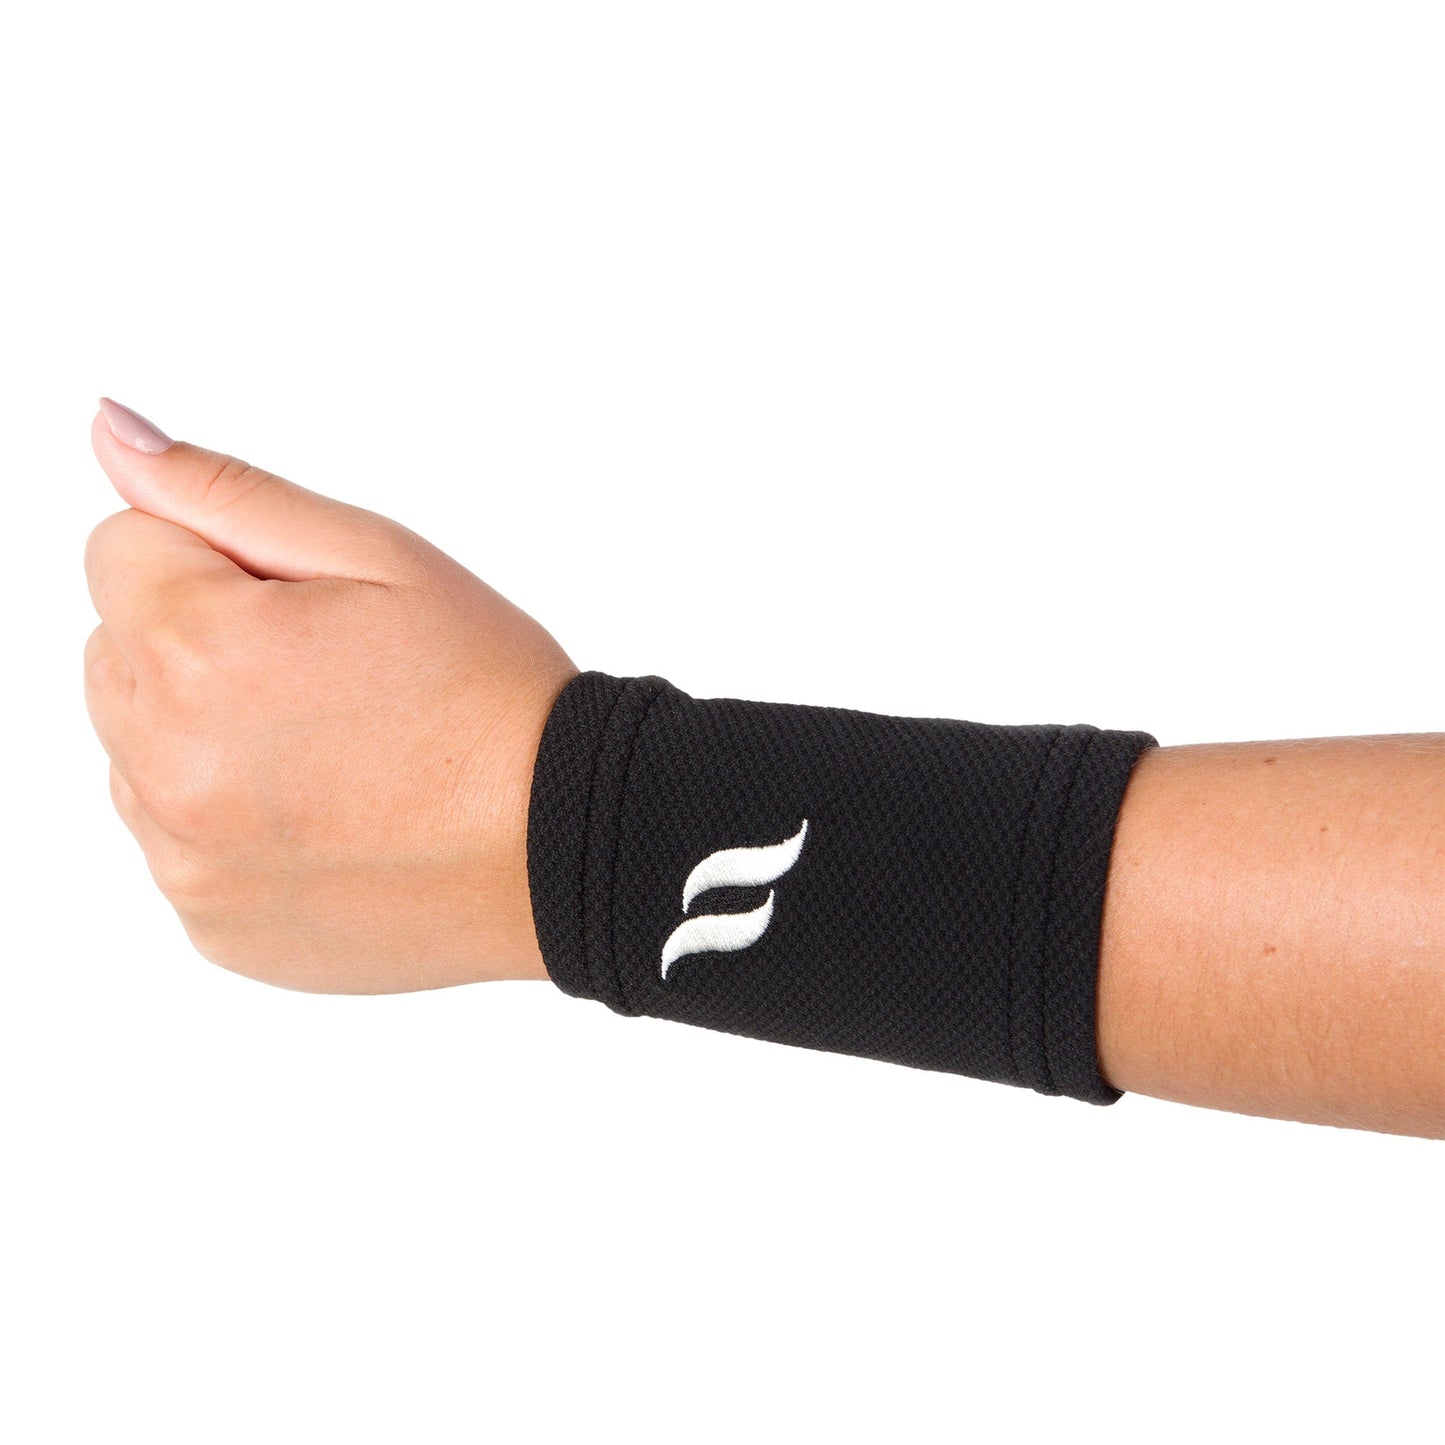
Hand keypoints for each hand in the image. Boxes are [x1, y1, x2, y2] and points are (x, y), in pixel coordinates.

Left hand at [83, 399, 576, 992]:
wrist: (562, 842)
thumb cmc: (490, 696)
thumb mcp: (378, 555)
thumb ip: (227, 492)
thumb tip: (112, 435)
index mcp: (199, 651)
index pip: (119, 546)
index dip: (216, 557)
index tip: (305, 603)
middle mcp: (165, 768)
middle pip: (115, 651)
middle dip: (194, 640)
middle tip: (323, 673)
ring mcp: (184, 861)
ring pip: (136, 750)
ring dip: (202, 732)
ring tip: (331, 747)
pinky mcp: (212, 924)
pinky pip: (176, 842)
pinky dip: (229, 821)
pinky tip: (325, 815)